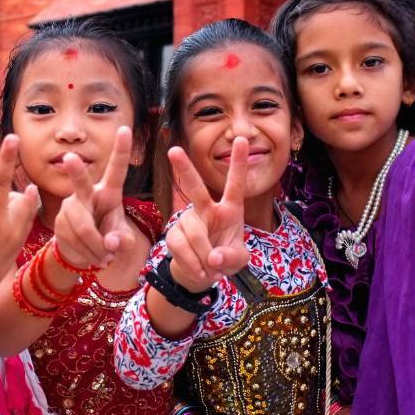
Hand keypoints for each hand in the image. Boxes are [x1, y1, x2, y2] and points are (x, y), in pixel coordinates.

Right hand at [53, 126, 134, 268]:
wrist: (83, 253)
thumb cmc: (107, 237)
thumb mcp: (120, 236)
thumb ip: (121, 239)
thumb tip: (111, 243)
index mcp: (109, 192)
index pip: (116, 169)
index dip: (120, 150)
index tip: (125, 129)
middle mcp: (87, 194)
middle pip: (81, 183)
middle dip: (75, 171)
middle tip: (70, 159)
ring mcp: (70, 206)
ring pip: (82, 226)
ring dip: (96, 248)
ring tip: (106, 259)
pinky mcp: (59, 222)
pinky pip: (73, 239)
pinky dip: (87, 254)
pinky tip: (92, 259)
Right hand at [164, 137, 249, 293]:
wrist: (201, 274)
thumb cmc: (224, 259)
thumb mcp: (238, 261)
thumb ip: (232, 258)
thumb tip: (213, 258)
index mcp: (229, 210)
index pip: (235, 184)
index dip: (238, 163)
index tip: (241, 140)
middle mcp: (207, 210)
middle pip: (195, 189)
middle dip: (185, 169)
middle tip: (173, 151)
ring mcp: (188, 221)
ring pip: (194, 234)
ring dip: (204, 256)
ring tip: (210, 271)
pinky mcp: (173, 235)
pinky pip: (181, 247)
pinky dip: (192, 263)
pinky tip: (199, 271)